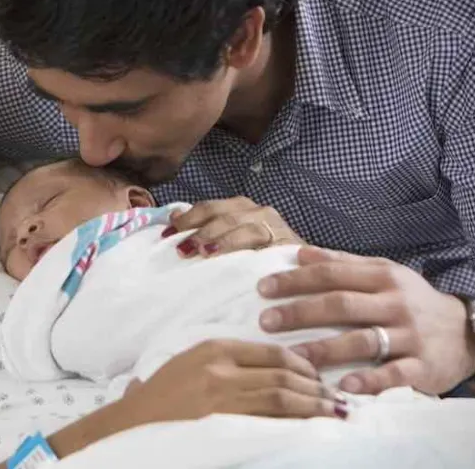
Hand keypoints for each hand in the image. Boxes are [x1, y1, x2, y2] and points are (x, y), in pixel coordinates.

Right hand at [120, 339, 346, 421]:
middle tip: (339, 400)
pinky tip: (313, 427)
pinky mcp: (222, 421)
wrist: (128, 424)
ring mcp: (222, 395)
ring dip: (315, 405)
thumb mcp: (189, 366)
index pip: (272, 353)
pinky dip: (296, 422)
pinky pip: (269, 420)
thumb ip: (223, 363)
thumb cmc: (156, 399)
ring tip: (337, 413)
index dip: (304, 366)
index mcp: (214, 348)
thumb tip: (268, 373)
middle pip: (284, 374)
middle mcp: (221, 367)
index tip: (320, 378)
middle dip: (317, 387)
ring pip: (283, 396)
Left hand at [164, 197, 304, 257]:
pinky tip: (235, 262)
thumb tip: (173, 216)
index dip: (187, 219)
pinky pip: (266, 246)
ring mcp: (275, 227)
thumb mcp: (232, 236)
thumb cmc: (263, 253)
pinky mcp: (288, 245)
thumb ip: (206, 225)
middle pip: (224, 216)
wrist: (307, 267)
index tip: (167, 234)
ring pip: (244, 228)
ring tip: (204, 252)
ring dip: (222, 239)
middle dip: (201, 231)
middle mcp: (259, 212)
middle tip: (182, 249)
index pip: (210, 208)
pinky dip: (249, 252)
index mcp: (242, 207)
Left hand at [256, 246, 474, 395]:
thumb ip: (343, 264)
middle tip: (266, 321)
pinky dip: (370, 380)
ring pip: (364, 340)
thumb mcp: (384, 274)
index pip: (332, 274)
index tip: (263, 288)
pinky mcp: (424, 366)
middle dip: (301, 312)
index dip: (296, 280)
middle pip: (342, 304)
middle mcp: (396, 303)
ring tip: (293, 357)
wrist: (470, 333)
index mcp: (383, 277)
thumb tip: (300, 252)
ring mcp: (411, 335)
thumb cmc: (414, 301)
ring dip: (325, 349)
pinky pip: (395, 374)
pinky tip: (344, 385)